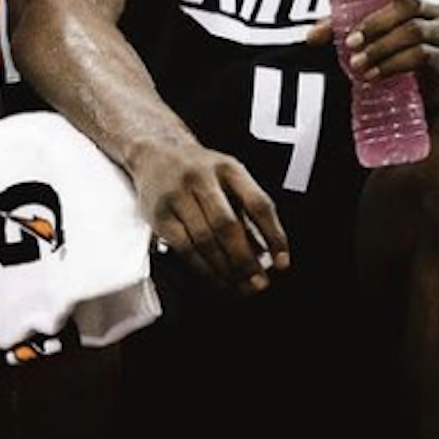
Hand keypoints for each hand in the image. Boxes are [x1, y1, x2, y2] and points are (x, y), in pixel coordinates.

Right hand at [129, 136, 289, 295]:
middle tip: (258, 283)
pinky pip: (184, 248)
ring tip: (239, 286)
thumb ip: (247, 212)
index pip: (259, 204)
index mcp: (230, 169)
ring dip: (225, 269)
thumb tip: (266, 252)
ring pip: (204, 240)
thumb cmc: (200, 170)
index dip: (274, 236)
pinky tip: (215, 278)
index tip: (282, 262)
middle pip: (228, 226)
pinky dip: (203, 268)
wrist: (156, 153)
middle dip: (246, 260)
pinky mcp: (159, 215)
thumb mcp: (229, 178)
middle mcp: (202, 179)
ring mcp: (178, 196)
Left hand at [309, 0, 438, 97]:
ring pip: (414, 32)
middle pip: (410, 5)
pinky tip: (374, 74)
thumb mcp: (365, 28)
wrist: (417, 81)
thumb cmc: (390, 43)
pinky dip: (393, 65)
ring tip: (358, 63)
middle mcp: (437, 6)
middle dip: (376, 24)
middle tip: (351, 42)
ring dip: (381, 48)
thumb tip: (311, 36)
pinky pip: (420, 56)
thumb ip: (339, 25)